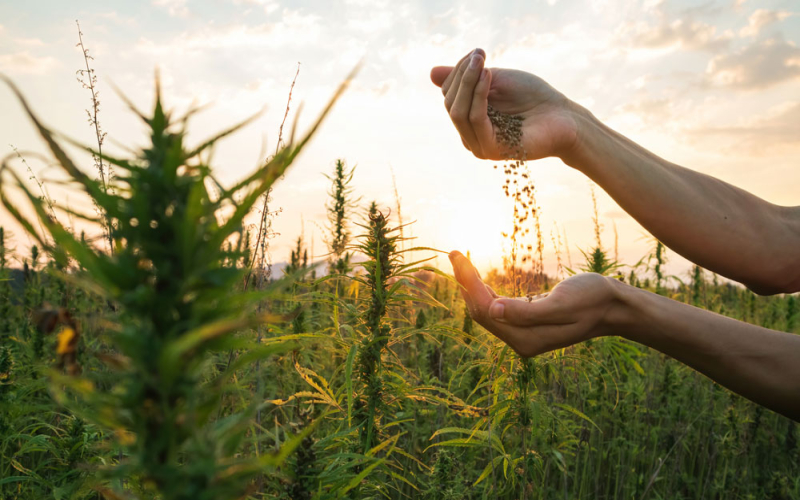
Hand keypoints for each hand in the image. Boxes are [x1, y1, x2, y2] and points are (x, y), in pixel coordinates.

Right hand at [431, 49, 581, 160]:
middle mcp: (470, 135)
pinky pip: (475, 119)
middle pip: (450, 103)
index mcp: (470, 119)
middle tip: (480, 54)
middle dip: (462, 75)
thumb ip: (467, 78)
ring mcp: (479, 145)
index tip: (477, 52)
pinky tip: (488, 77)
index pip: (449, 94)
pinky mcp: (490, 149)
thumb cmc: (533, 98)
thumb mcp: (495, 80)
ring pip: (458, 111)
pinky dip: (478, 95)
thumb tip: (431, 73)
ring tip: (482, 63)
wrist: (563, 117)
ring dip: (468, 82)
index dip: (458, 71)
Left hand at [449, 251, 617, 356]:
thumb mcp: (563, 303)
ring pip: (486, 310)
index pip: (485, 310)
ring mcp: (523, 335)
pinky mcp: (526, 326)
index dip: (468, 283)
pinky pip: (497, 309)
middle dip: (465, 282)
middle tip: (454, 253)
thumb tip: (493, 310)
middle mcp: (521, 341)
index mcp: (527, 338)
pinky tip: (477, 277)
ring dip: (471, 286)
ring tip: (459, 259)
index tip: (457, 256)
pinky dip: (484, 291)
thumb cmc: (593, 299)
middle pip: (481, 312)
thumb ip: (528, 311)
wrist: (614, 307)